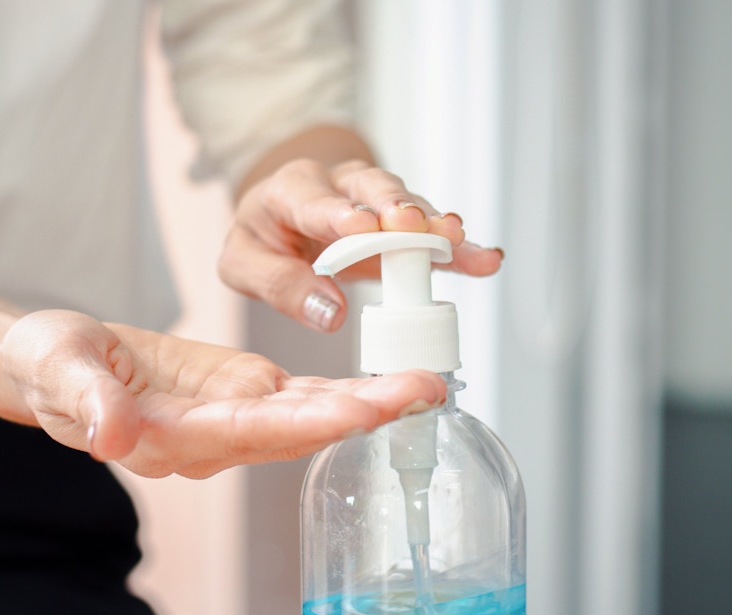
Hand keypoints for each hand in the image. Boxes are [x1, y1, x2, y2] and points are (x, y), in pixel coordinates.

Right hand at [0, 310, 444, 478]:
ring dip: (367, 403)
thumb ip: (85, 402)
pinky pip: (300, 397)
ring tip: (425, 386)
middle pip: (297, 430)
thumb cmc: (48, 364)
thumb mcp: (55, 370)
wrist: (53, 362)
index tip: (362, 410)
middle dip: (363, 413)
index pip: (250, 432)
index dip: (308, 422)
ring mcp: (231, 418)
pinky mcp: (241, 393)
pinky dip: (344, 391)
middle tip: (424, 392)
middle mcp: (212, 439)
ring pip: (309, 415)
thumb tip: (110, 437)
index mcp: (169, 437)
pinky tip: (387, 383)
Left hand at [218, 158, 503, 332]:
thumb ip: (280, 285)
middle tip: (409, 223)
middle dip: (393, 206)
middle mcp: (340, 184)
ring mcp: (377, 199)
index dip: (339, 212)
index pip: (315, 199)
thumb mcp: (246, 263)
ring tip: (456, 238)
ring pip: (409, 203)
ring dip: (432, 221)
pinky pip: (434, 233)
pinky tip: (485, 259)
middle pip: (371, 187)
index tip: (361, 227)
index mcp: (292, 190)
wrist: (284, 215)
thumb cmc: (266, 237)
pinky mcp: (404, 223)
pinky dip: (460, 248)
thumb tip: (329, 312)